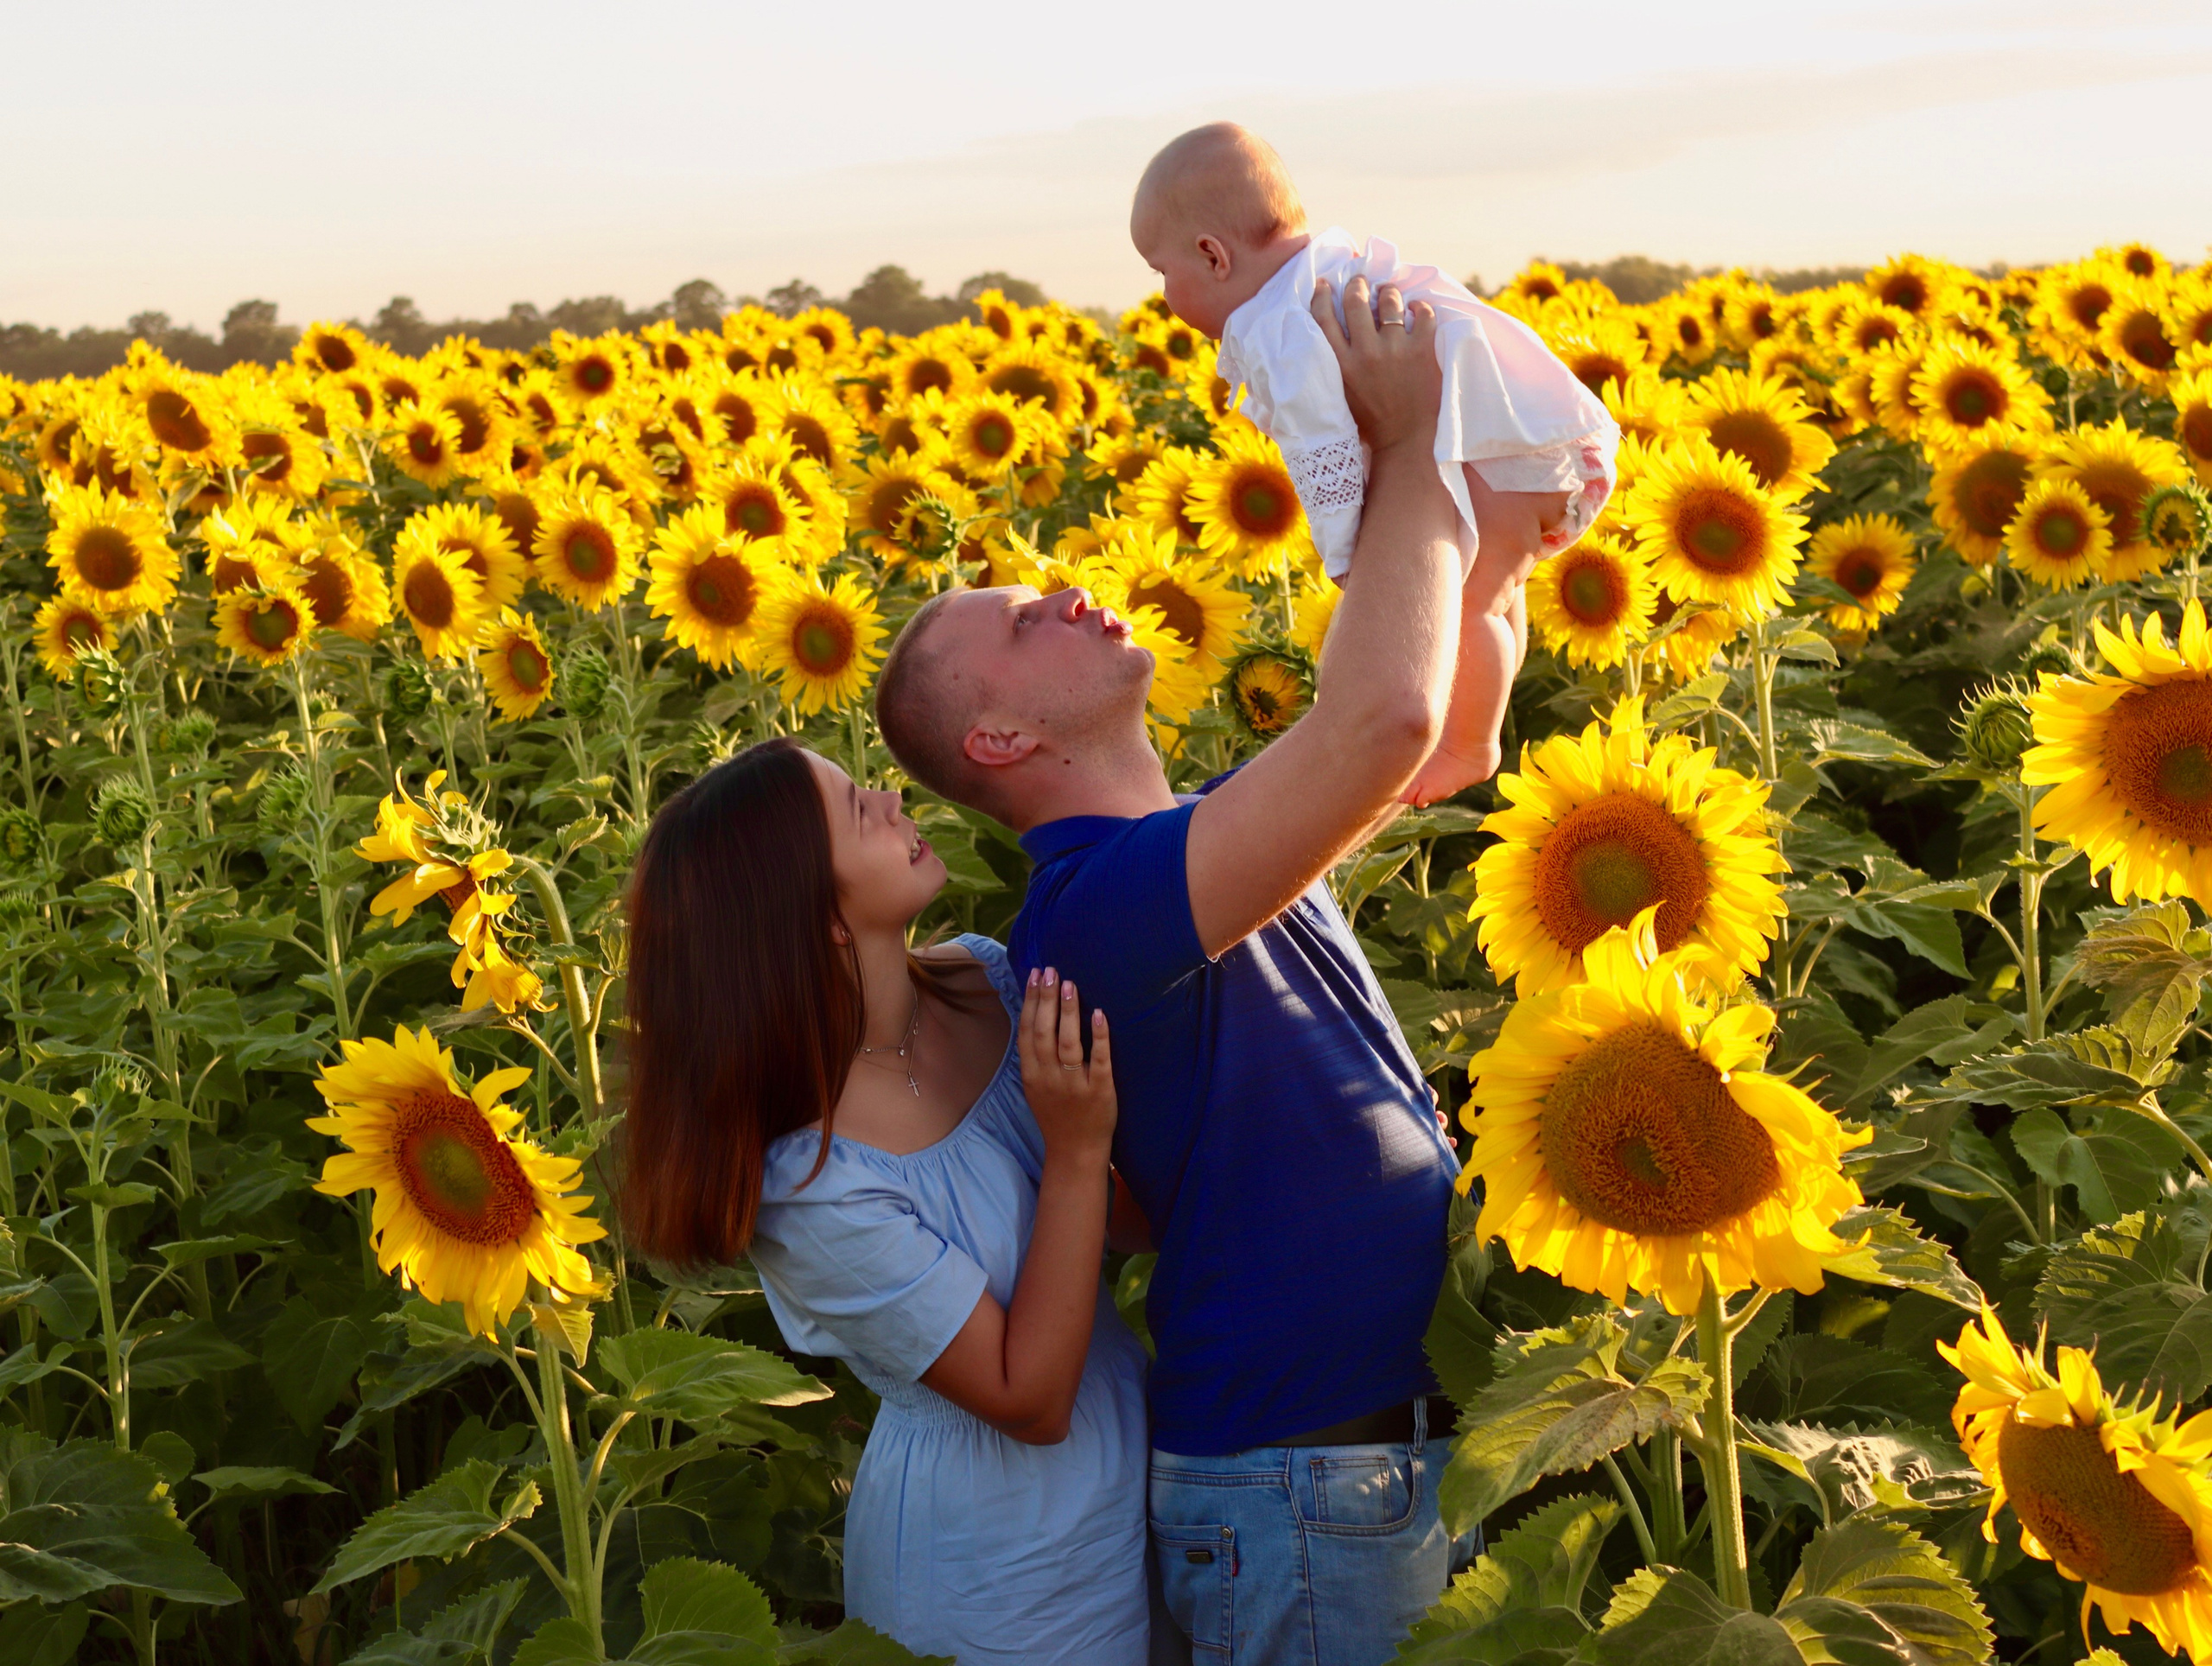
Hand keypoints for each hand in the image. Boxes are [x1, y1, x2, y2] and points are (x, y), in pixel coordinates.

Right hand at [1019, 968, 1114, 1160]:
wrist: (1075, 1151)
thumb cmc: (1056, 1114)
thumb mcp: (1035, 1086)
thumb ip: (1035, 1056)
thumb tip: (1036, 1014)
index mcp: (1032, 1074)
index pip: (1028, 1031)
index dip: (1030, 1001)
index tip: (1034, 974)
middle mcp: (1050, 1077)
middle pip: (1045, 1032)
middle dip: (1046, 998)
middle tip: (1051, 971)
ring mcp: (1074, 1084)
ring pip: (1068, 1043)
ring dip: (1068, 1012)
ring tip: (1070, 985)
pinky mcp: (1100, 1090)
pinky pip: (1099, 1059)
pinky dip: (1099, 1036)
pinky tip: (1099, 1014)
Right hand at [1310, 275, 1439, 454]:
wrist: (1406, 442)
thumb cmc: (1369, 425)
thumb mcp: (1338, 397)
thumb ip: (1329, 371)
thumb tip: (1315, 350)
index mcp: (1340, 365)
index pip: (1323, 317)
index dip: (1322, 294)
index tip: (1325, 283)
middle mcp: (1365, 353)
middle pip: (1355, 300)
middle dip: (1356, 283)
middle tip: (1359, 280)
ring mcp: (1395, 349)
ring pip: (1389, 300)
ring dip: (1387, 291)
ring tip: (1388, 291)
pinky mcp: (1422, 351)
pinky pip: (1423, 314)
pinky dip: (1419, 307)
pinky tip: (1416, 310)